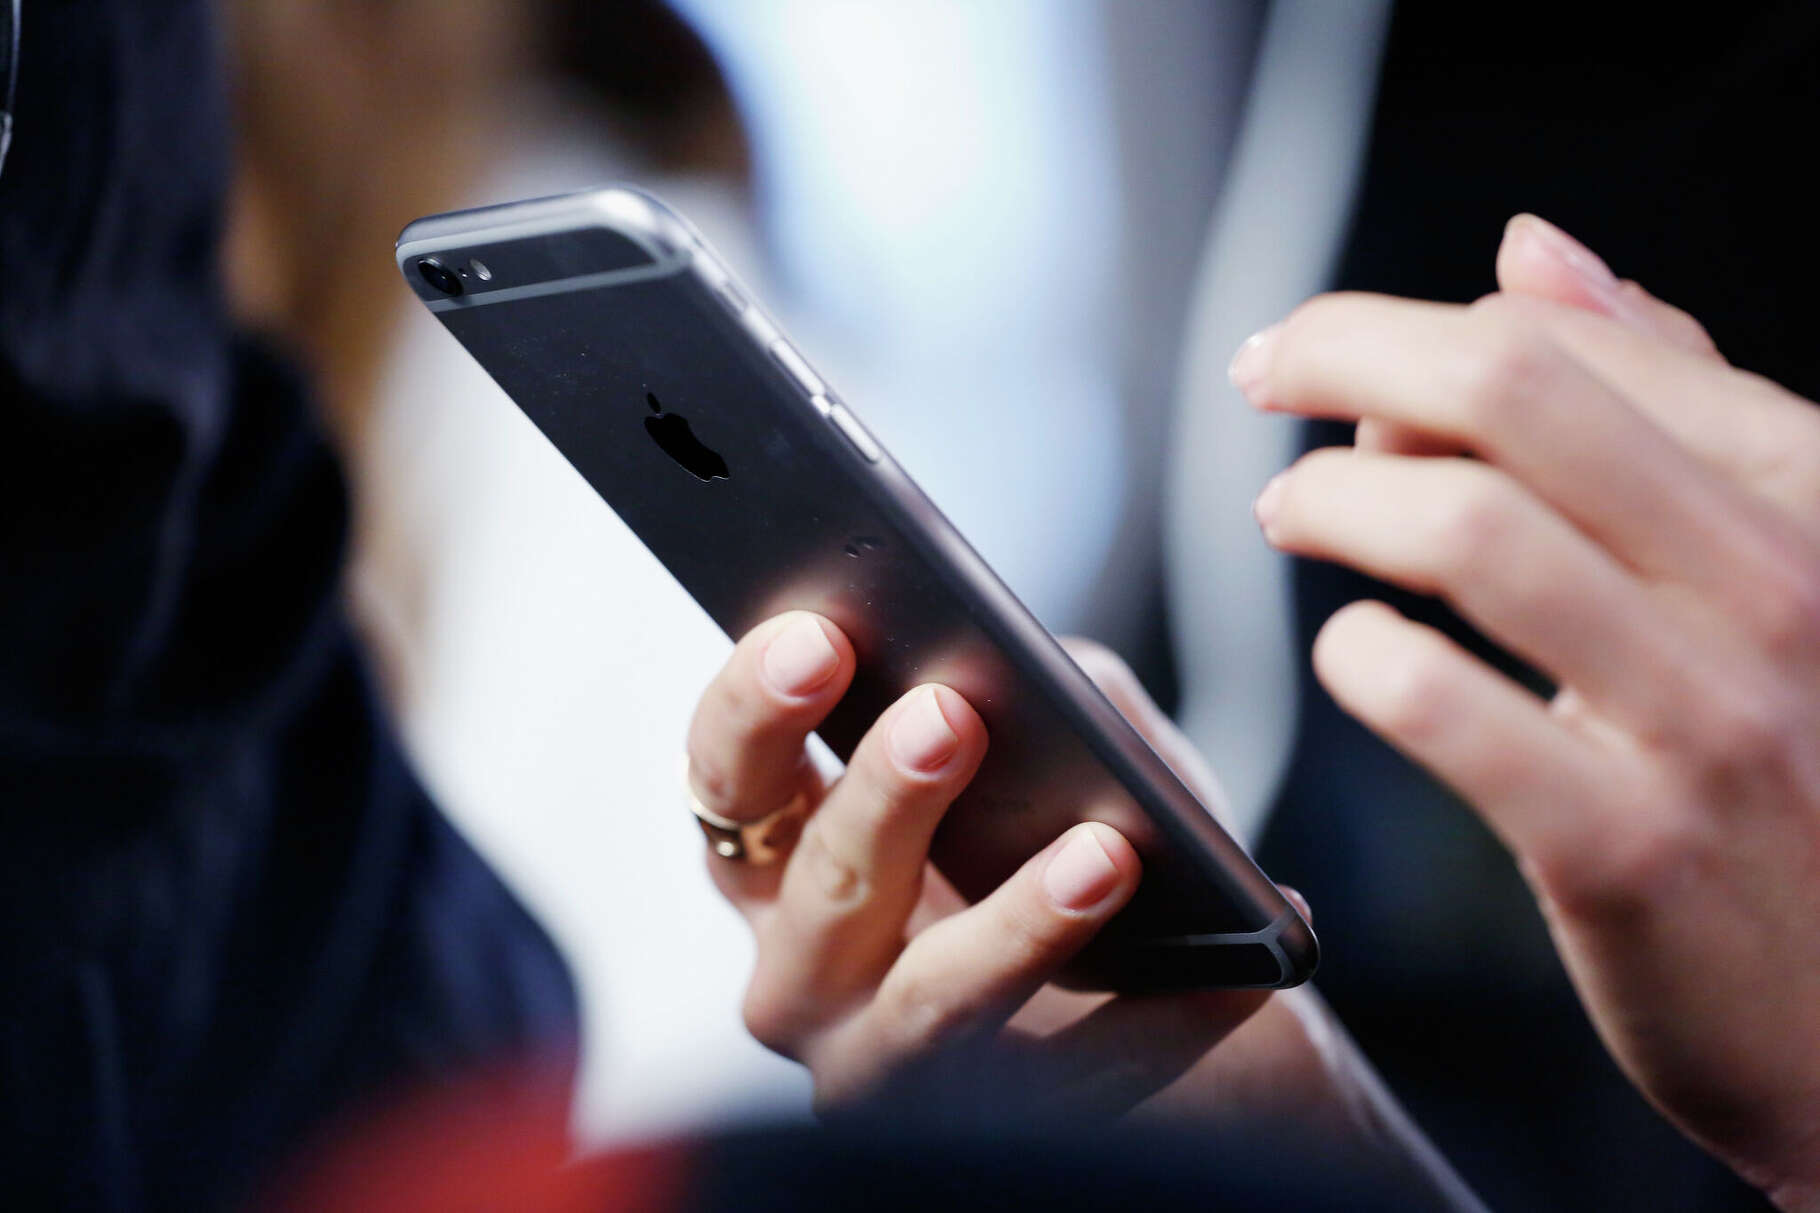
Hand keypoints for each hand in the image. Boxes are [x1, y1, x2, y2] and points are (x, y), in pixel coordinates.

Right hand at [684, 612, 1270, 1117]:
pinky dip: (1156, 1024)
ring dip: (1016, 927)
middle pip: (820, 891)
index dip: (753, 709)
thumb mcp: (1051, 752)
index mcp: (786, 858)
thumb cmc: (1074, 847)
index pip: (728, 778)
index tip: (817, 635)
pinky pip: (1074, 1082)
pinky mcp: (989, 1136)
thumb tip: (1048, 679)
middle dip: (880, 801)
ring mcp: (884, 1066)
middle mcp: (807, 973)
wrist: (1168, 1013)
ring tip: (1105, 852)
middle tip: (948, 716)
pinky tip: (1226, 972)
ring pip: (925, 1008)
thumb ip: (1036, 696)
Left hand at [1233, 215, 1819, 1207]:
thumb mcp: (1784, 560)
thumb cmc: (1806, 768)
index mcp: (1812, 491)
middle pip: (1511, 393)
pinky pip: (1447, 709)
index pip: (1569, 346)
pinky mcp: (1632, 849)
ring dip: (1333, 499)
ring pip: (1466, 530)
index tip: (1324, 357)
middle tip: (1261, 374)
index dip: (1411, 333)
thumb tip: (1533, 252)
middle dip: (1344, 354)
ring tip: (1288, 511)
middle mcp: (1782, 586)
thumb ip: (1672, 403)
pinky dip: (1363, 659)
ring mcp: (1713, 720)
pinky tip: (1352, 655)